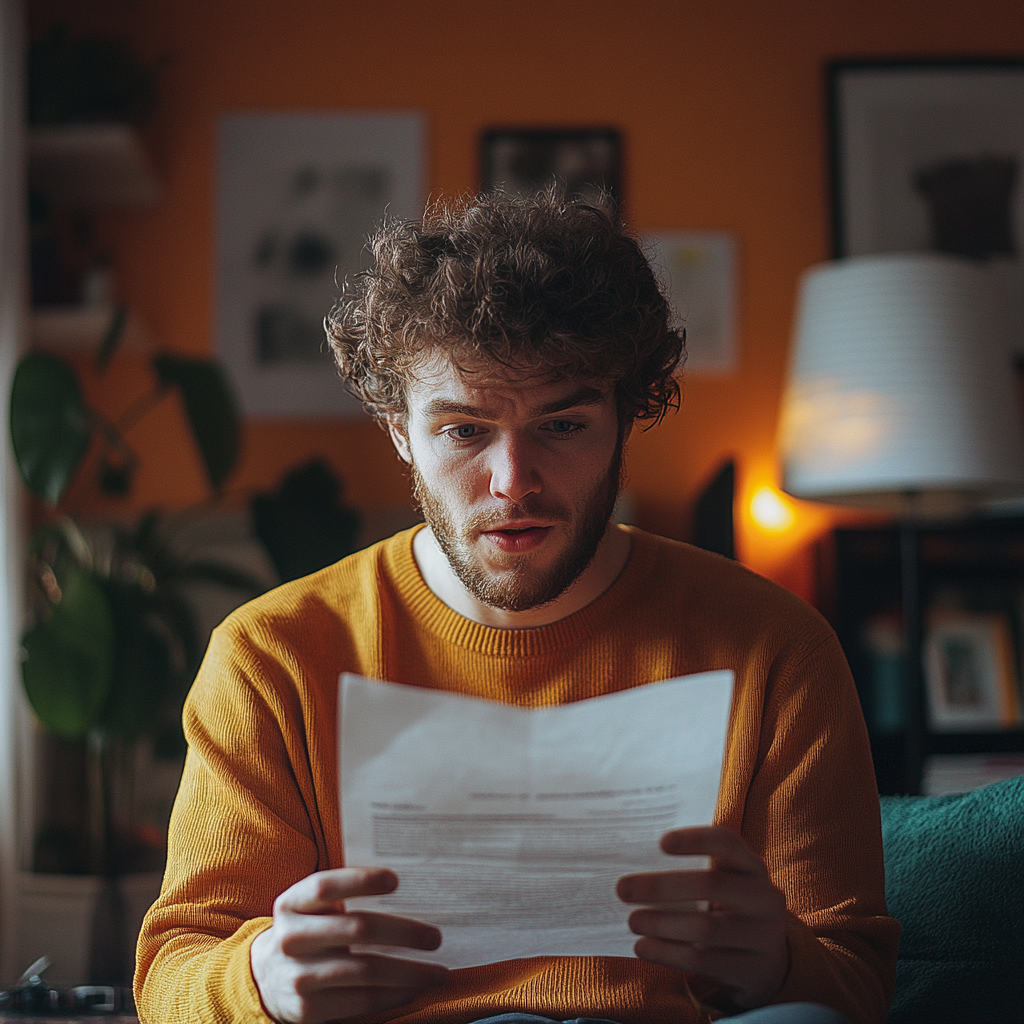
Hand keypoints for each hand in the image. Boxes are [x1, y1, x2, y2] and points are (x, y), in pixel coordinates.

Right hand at [250, 867, 448, 1023]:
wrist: (265, 978)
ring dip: (408, 973)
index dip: (359, 880)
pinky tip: (412, 990)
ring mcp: (297, 976)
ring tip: (438, 973)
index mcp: (292, 904)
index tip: (396, 879)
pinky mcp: (307, 1010)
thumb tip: (410, 889)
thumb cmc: (309, 930)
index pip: (325, 886)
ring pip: (364, 971)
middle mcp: (291, 938)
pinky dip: (391, 996)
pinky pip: (359, 1001)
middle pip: (356, 929)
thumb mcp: (312, 908)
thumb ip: (345, 896)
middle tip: (435, 938)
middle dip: (403, 932)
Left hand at [616, 826, 788, 1010]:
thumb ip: (693, 873)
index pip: (728, 843)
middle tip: (623, 889)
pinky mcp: (754, 971)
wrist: (768, 962)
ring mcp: (764, 937)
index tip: (661, 843)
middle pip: (711, 885)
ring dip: (661, 924)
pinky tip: (643, 947)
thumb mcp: (725, 886)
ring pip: (705, 928)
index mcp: (753, 867)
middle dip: (661, 887)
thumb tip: (635, 869)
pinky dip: (667, 954)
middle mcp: (766, 899)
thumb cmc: (730, 911)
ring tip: (632, 921)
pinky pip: (703, 961)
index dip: (696, 840)